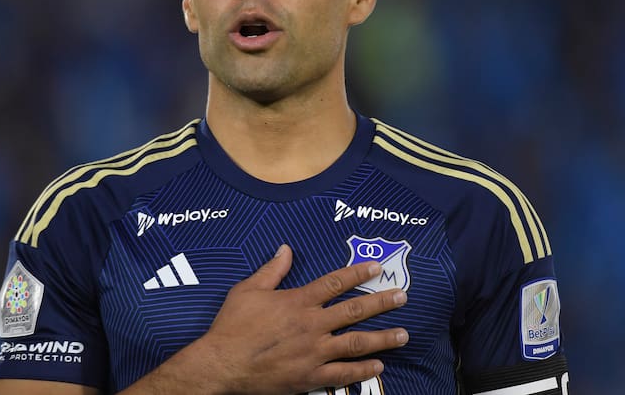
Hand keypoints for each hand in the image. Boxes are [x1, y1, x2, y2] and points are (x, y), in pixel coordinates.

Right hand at [196, 244, 408, 393]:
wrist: (221, 363)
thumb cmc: (232, 325)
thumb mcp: (248, 289)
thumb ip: (272, 269)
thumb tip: (286, 248)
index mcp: (298, 301)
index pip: (335, 282)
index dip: (358, 273)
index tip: (377, 268)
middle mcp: (311, 324)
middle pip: (354, 309)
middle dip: (381, 302)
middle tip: (402, 296)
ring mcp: (313, 352)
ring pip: (356, 343)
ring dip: (382, 338)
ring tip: (403, 334)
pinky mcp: (310, 376)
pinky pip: (342, 373)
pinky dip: (362, 370)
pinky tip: (379, 366)